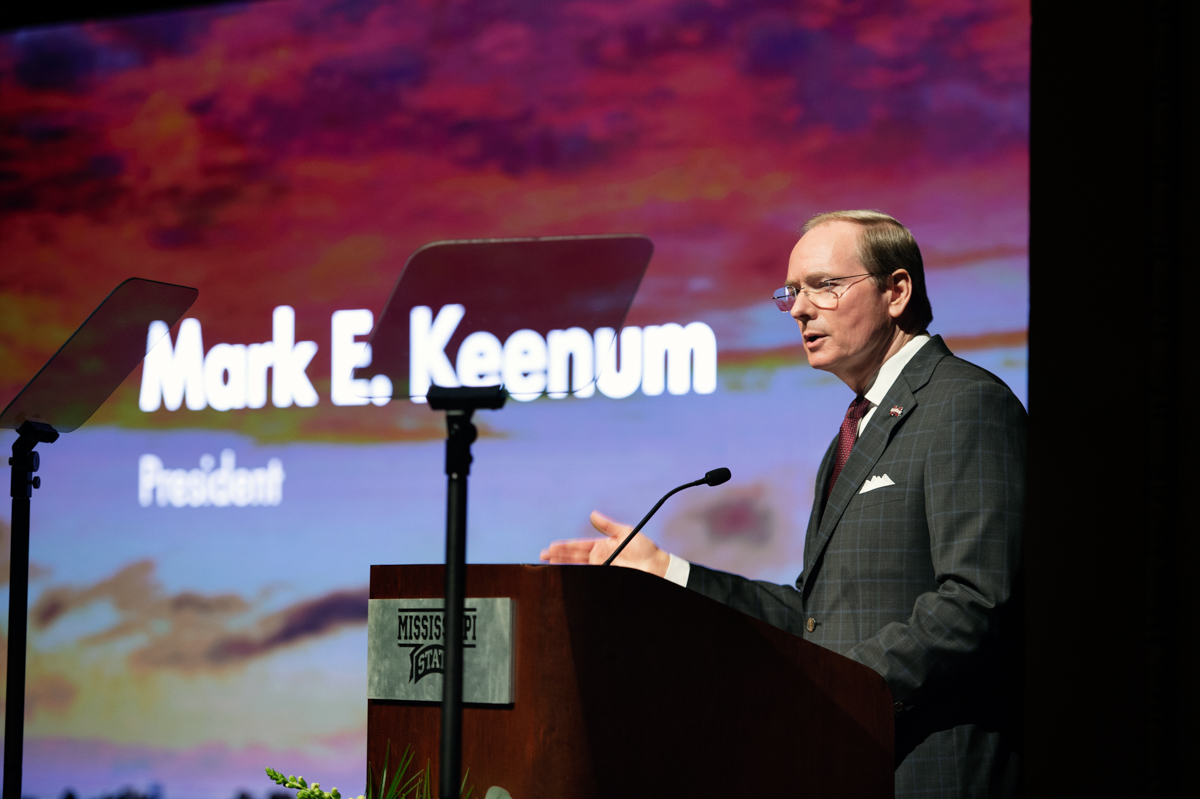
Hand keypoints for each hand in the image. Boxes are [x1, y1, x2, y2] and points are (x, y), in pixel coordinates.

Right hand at [539, 510, 670, 577]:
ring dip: (564, 565)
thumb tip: (593, 515)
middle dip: (558, 556)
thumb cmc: (644, 548)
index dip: (564, 547)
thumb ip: (608, 526)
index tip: (551, 547)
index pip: (578, 547)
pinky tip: (567, 573)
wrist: (656, 566)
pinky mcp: (607, 576)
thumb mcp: (625, 532)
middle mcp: (599, 558)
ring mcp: (602, 568)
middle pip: (574, 557)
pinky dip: (577, 574)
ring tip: (550, 564)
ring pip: (579, 567)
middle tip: (543, 556)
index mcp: (602, 546)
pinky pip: (589, 575)